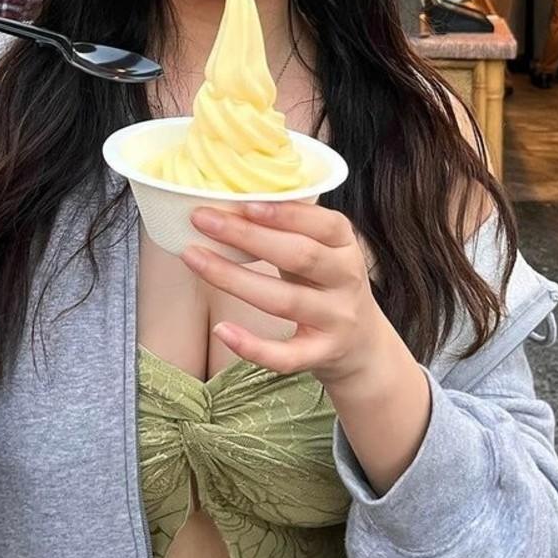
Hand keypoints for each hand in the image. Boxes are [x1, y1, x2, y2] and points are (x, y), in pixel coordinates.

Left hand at [182, 202, 387, 387]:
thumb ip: (289, 228)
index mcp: (345, 245)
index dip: (284, 213)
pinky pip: (285, 355)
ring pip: (283, 301)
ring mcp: (336, 319)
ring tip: (194, 257)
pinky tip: (222, 330)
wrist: (363, 343)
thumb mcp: (321, 249)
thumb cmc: (325, 282)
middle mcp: (346, 280)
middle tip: (202, 219)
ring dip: (234, 279)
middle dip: (247, 236)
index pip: (322, 224)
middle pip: (298, 256)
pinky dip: (253, 346)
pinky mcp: (321, 354)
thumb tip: (229, 202)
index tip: (243, 203)